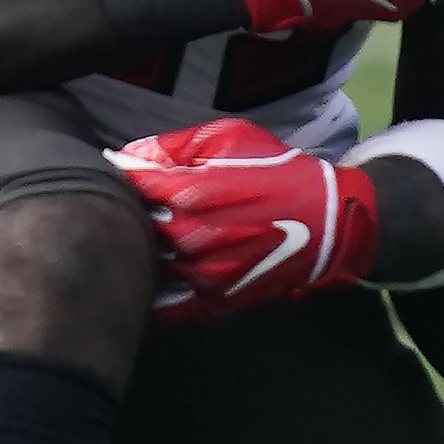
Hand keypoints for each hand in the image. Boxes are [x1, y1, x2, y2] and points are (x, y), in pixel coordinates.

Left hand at [112, 117, 379, 316]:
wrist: (328, 220)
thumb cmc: (277, 170)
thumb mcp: (229, 137)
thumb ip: (174, 145)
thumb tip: (127, 155)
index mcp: (193, 193)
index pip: (133, 189)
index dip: (120, 180)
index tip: (115, 174)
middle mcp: (192, 236)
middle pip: (135, 228)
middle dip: (129, 214)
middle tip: (125, 203)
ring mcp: (203, 273)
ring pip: (148, 265)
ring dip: (139, 251)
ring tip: (138, 235)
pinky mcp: (214, 300)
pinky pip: (166, 306)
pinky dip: (150, 294)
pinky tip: (144, 277)